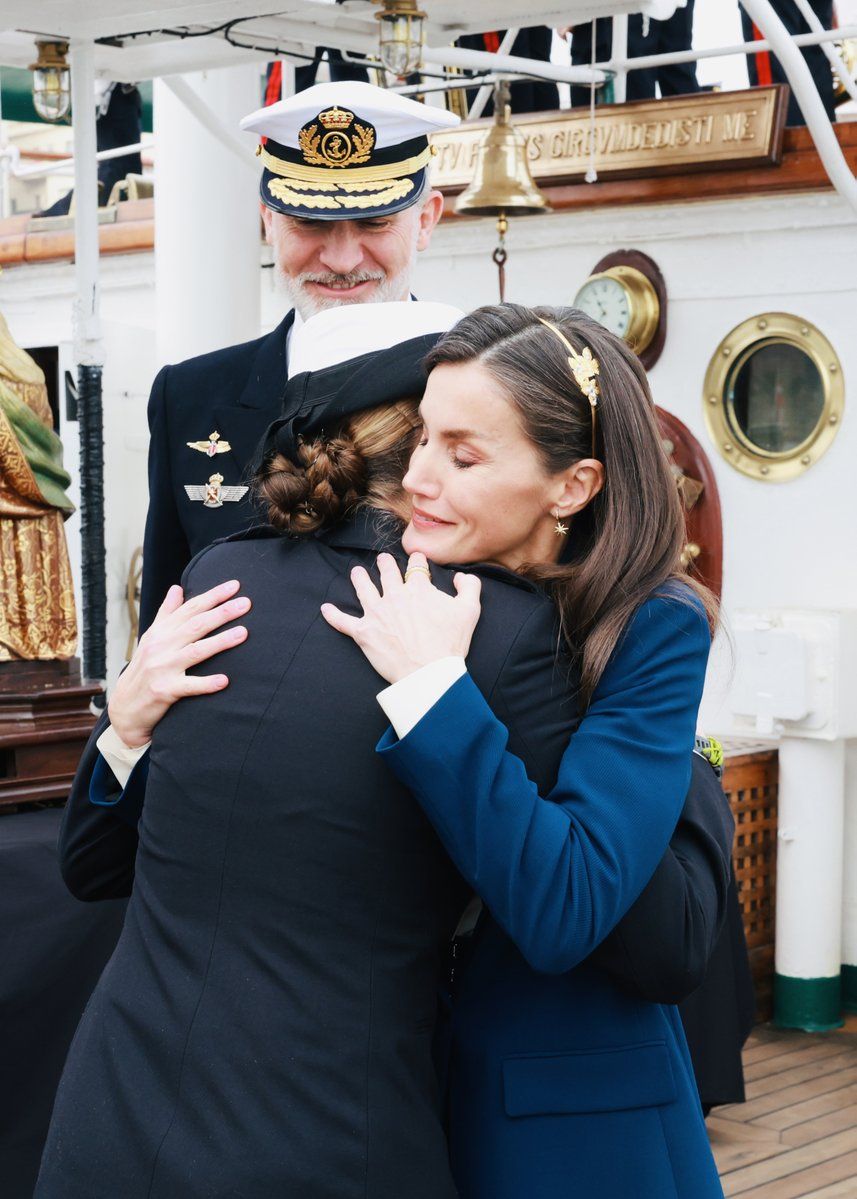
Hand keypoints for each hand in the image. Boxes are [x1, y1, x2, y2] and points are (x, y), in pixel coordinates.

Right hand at [108, 580, 250, 747]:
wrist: (125, 707)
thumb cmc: (144, 669)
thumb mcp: (151, 638)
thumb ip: (166, 614)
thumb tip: (176, 588)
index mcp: (160, 632)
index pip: (190, 608)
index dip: (212, 596)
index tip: (235, 585)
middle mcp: (161, 646)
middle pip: (196, 625)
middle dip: (222, 612)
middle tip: (246, 603)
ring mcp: (162, 668)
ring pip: (196, 651)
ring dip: (221, 641)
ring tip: (244, 633)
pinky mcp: (165, 690)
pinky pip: (189, 686)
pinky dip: (206, 683)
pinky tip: (225, 680)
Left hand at [320, 552, 481, 683]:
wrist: (429, 673)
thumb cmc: (450, 644)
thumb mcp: (470, 611)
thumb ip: (469, 587)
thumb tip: (461, 577)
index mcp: (418, 589)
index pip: (416, 566)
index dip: (417, 560)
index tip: (417, 559)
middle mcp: (394, 596)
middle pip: (387, 572)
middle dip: (385, 564)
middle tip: (383, 560)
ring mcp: (376, 613)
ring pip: (363, 588)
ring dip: (359, 578)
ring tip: (356, 572)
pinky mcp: (363, 633)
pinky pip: (343, 622)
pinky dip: (333, 615)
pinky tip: (325, 608)